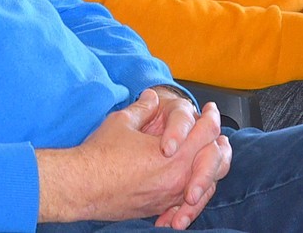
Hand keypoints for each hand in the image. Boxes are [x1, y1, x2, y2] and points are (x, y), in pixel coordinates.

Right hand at [36, 89, 229, 224]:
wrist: (83, 187)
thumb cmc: (100, 155)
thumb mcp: (123, 121)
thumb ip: (144, 107)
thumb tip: (151, 96)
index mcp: (175, 155)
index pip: (206, 132)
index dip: (211, 117)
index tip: (210, 109)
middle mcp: (179, 179)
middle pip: (216, 161)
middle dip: (219, 144)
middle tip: (218, 134)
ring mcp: (171, 196)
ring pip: (208, 185)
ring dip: (212, 169)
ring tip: (212, 156)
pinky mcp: (161, 207)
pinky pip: (189, 202)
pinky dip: (197, 191)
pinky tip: (194, 187)